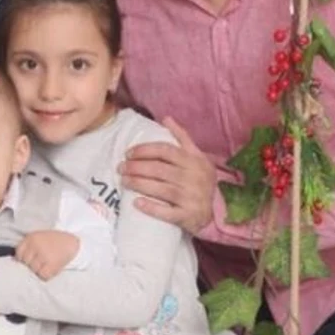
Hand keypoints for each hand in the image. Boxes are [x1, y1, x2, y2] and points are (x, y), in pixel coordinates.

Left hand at [15, 230, 79, 279]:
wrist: (72, 242)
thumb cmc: (54, 241)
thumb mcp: (39, 237)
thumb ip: (27, 246)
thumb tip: (14, 260)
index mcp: (31, 238)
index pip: (18, 254)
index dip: (24, 258)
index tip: (31, 259)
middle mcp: (36, 245)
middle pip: (26, 263)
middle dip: (32, 264)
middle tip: (42, 261)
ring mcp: (44, 255)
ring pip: (34, 270)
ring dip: (40, 270)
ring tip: (48, 264)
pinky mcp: (52, 264)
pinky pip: (43, 275)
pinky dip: (47, 274)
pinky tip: (52, 268)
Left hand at [119, 116, 216, 233]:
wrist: (213, 211)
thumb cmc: (200, 180)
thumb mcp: (197, 156)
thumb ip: (182, 137)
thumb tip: (166, 118)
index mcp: (193, 161)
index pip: (166, 151)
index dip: (145, 150)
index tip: (128, 153)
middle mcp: (193, 178)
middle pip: (159, 169)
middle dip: (137, 167)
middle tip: (120, 168)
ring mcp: (191, 198)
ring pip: (161, 189)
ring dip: (139, 184)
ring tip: (124, 181)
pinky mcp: (187, 216)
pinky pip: (167, 213)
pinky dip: (152, 208)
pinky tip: (137, 203)